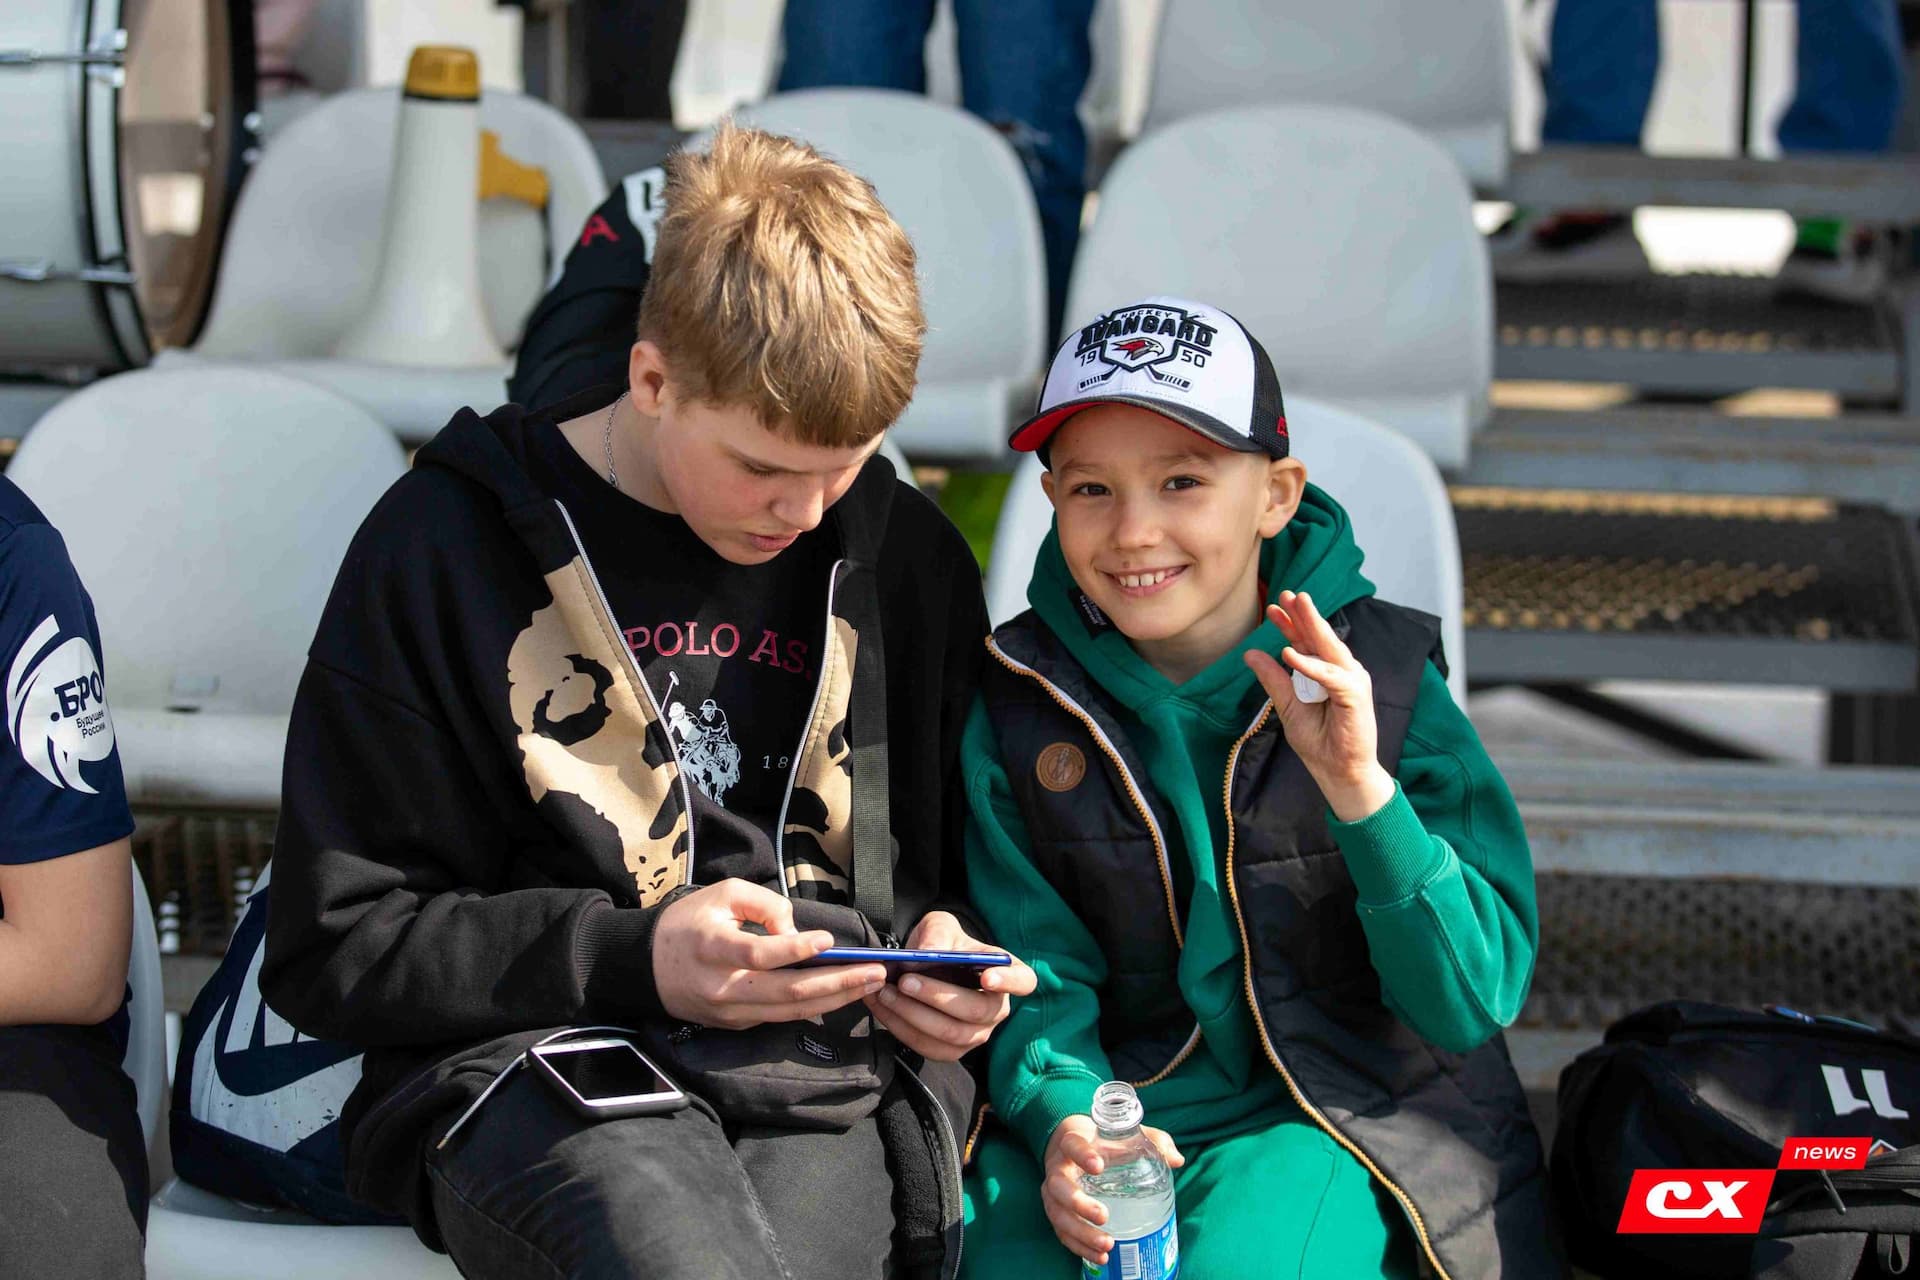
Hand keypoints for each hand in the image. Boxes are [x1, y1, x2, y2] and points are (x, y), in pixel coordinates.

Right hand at [653, 879, 887, 1028]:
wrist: (645, 967)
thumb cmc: (688, 922)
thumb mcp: (722, 894)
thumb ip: (764, 905)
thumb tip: (798, 933)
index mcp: (713, 948)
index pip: (759, 954)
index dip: (795, 950)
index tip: (827, 940)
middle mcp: (723, 987)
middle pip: (787, 991)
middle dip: (837, 983)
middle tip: (875, 972)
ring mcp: (730, 1012)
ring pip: (790, 1011)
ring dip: (836, 999)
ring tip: (870, 985)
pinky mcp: (736, 1024)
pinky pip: (780, 1016)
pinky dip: (815, 1007)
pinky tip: (842, 995)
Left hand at [862, 911, 1035, 1061]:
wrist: (925, 965)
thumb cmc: (943, 943)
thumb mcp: (940, 926)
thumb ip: (937, 935)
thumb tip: (929, 953)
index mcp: (1007, 973)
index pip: (1023, 980)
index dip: (1009, 981)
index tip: (988, 977)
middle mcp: (997, 1008)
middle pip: (975, 1011)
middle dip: (937, 996)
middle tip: (905, 980)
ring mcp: (976, 1034)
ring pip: (949, 1034)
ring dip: (913, 1014)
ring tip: (886, 993)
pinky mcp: (951, 1050)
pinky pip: (927, 1047)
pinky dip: (900, 1028)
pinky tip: (882, 1007)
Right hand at [1042, 1114, 1184, 1266]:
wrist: (1068, 1146)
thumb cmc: (1101, 1140)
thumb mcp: (1125, 1134)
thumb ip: (1153, 1141)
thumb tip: (1178, 1160)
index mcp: (1072, 1142)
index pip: (1072, 1145)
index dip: (1082, 1155)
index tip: (1098, 1166)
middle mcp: (1058, 1167)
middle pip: (1058, 1186)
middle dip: (1079, 1203)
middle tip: (1104, 1216)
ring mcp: (1052, 1191)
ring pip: (1058, 1214)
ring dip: (1081, 1233)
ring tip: (1107, 1245)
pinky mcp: (1056, 1210)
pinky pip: (1061, 1232)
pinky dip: (1079, 1246)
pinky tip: (1101, 1257)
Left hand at [1243, 590, 1394, 821]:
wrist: (1339, 771)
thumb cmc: (1319, 740)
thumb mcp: (1288, 705)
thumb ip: (1273, 680)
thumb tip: (1250, 653)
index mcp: (1326, 672)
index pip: (1307, 642)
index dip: (1290, 624)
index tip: (1273, 607)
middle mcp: (1342, 671)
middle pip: (1320, 637)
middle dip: (1304, 614)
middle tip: (1288, 593)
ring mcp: (1352, 681)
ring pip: (1330, 648)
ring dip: (1312, 626)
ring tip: (1296, 605)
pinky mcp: (1356, 696)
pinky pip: (1331, 676)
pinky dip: (1311, 665)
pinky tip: (1291, 653)